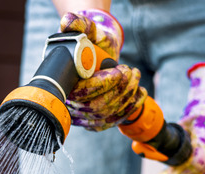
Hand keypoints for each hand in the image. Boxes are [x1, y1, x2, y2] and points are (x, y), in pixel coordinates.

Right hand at [59, 10, 144, 130]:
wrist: (98, 53)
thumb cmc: (90, 42)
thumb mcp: (85, 31)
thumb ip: (77, 25)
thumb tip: (67, 22)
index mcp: (65, 84)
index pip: (81, 93)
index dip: (102, 85)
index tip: (119, 70)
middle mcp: (71, 103)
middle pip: (96, 107)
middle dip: (119, 90)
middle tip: (131, 71)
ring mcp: (84, 115)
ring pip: (108, 114)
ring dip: (128, 94)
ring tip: (135, 75)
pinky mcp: (97, 120)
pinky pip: (114, 120)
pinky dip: (131, 107)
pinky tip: (139, 92)